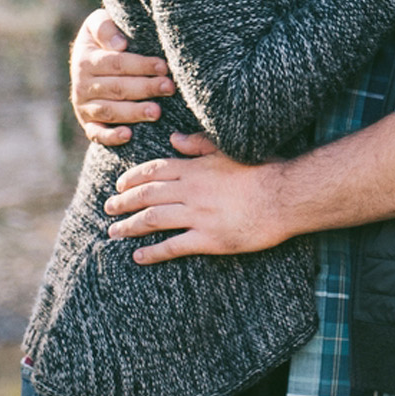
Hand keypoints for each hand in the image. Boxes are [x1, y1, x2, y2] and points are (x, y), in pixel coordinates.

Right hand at [70, 6, 173, 147]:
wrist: (87, 61)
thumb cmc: (103, 39)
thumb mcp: (97, 24)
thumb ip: (105, 27)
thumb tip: (119, 45)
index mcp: (85, 60)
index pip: (116, 64)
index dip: (140, 65)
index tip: (163, 66)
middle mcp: (82, 85)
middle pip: (117, 88)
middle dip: (145, 88)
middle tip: (169, 87)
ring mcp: (84, 107)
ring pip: (110, 111)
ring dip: (134, 113)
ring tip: (156, 112)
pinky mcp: (88, 124)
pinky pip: (97, 134)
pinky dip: (110, 137)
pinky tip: (128, 135)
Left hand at [102, 139, 284, 260]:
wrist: (285, 196)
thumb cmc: (263, 170)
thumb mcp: (228, 149)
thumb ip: (199, 144)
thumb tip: (173, 138)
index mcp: (195, 168)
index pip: (153, 171)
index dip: (132, 178)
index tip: (120, 185)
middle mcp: (191, 190)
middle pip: (147, 195)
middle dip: (123, 203)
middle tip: (108, 208)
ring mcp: (198, 216)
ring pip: (153, 220)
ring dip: (130, 226)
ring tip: (115, 232)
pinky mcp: (209, 240)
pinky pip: (173, 247)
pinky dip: (152, 252)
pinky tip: (139, 257)